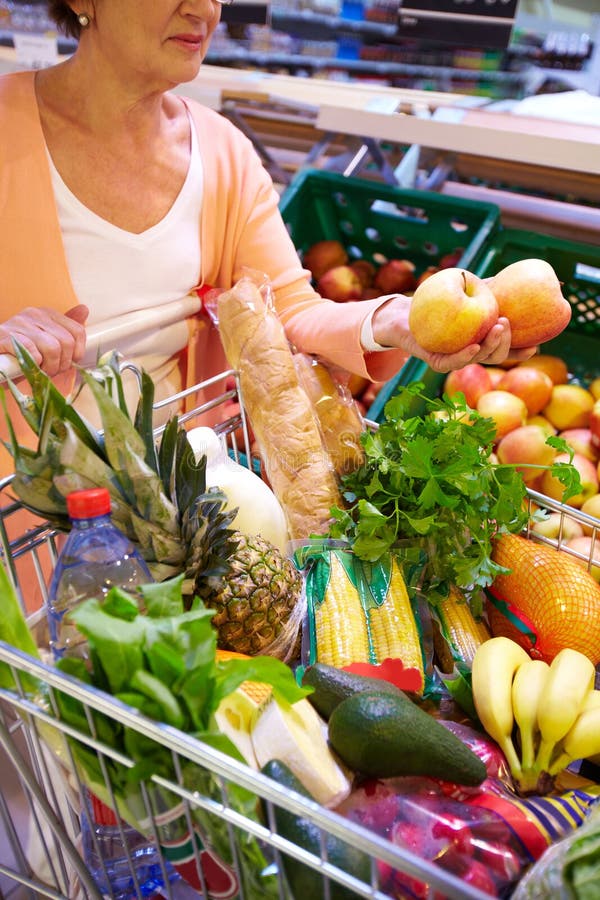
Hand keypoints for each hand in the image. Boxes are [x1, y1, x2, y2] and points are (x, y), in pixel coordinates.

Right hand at [0, 305, 88, 376]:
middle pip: (67, 342)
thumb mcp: (47, 341)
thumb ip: (65, 330)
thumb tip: (84, 309)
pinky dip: (34, 365)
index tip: (67, 362)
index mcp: (46, 313)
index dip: (77, 352)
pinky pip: (32, 353)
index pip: (77, 331)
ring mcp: (19, 323)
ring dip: (49, 367)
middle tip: (50, 370)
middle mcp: (34, 314)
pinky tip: (27, 367)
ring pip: (52, 348)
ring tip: (39, 370)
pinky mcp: (5, 336)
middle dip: (62, 363)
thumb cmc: (22, 353)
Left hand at [371, 297, 536, 373]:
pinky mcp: (436, 362)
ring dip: (491, 346)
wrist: (407, 311)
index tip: (536, 345)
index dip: (521, 352)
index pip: (506, 350)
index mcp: (482, 342)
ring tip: (498, 328)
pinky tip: (475, 346)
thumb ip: (493, 288)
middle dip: (506, 344)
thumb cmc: (441, 299)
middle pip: (495, 356)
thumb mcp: (470, 290)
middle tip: (507, 323)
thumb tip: (522, 275)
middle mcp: (471, 354)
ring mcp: (454, 359)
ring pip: (477, 359)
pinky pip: (453, 362)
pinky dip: (465, 356)